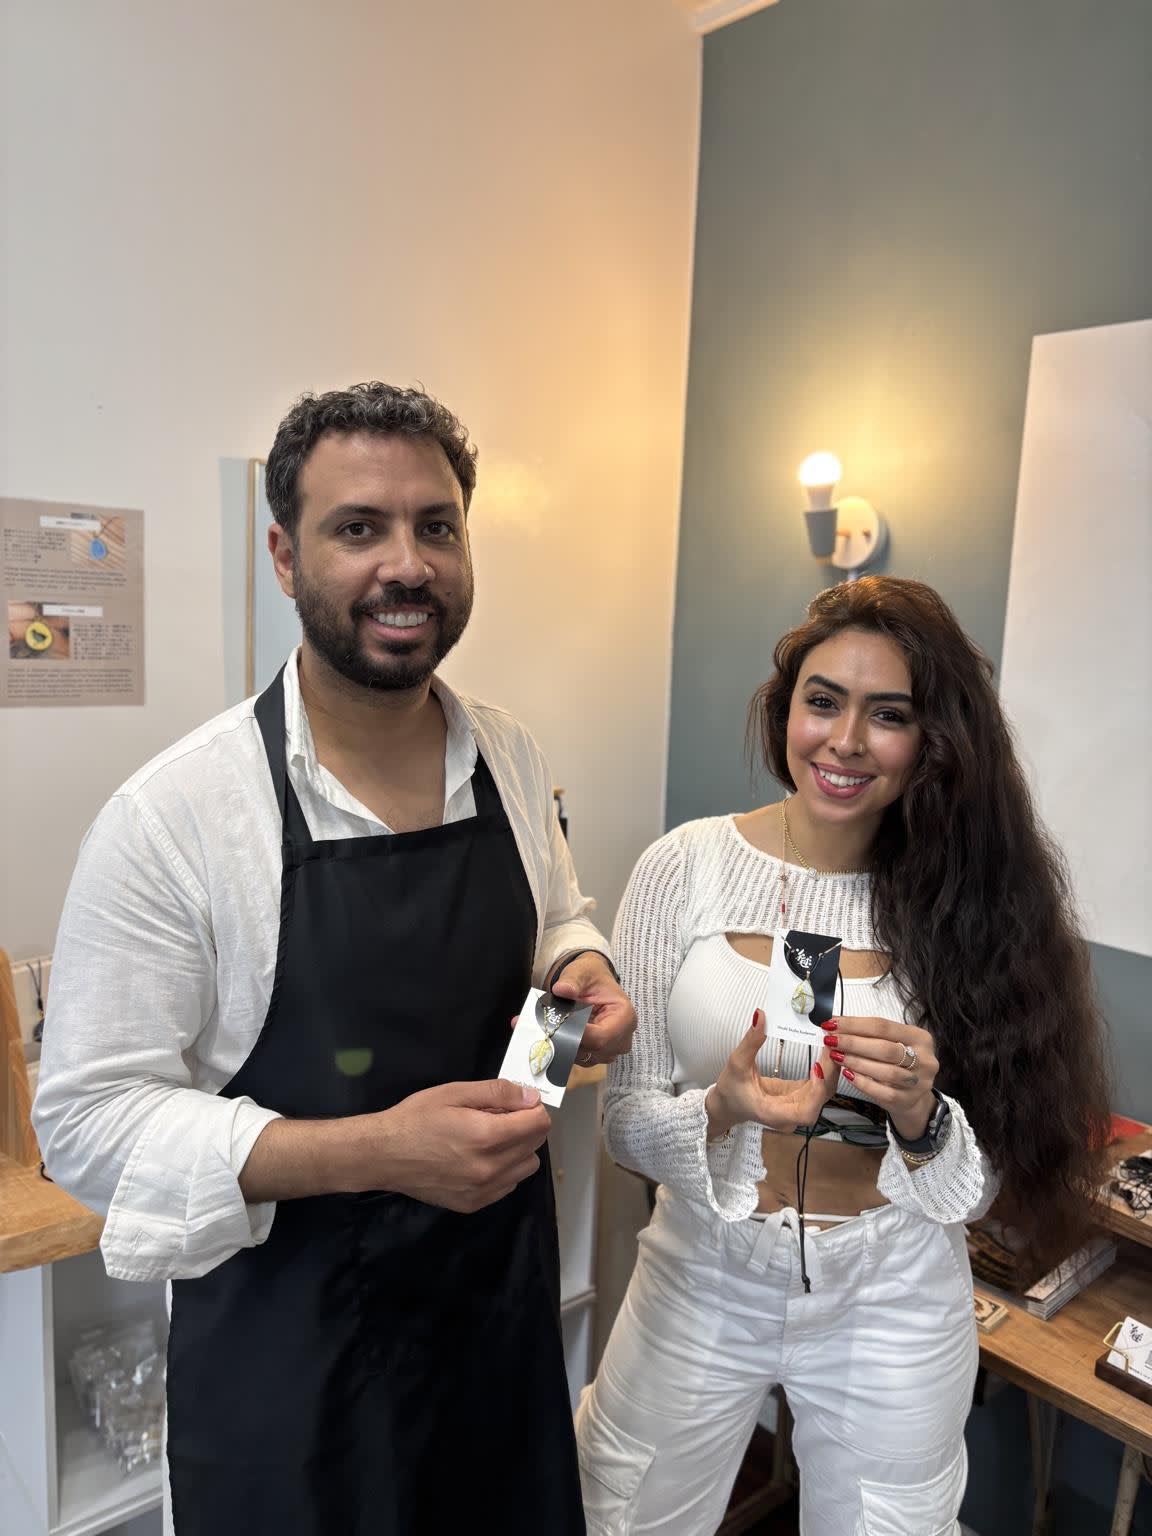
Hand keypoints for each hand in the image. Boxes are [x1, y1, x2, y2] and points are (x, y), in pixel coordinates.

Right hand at [368, 1078, 552, 1211]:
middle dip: (526, 1127)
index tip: (519, 1103)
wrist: (383, 1155)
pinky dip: (503, 1171)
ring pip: (526, 1169)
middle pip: (535, 1147)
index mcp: (487, 1136)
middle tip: (500, 1117)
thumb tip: (531, 1097)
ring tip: (491, 1139)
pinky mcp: (472, 1205)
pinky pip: (507, 1186)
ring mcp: (482, 1191)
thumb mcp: (455, 1093)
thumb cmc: (417, 1118)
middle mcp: (490, 1169)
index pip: (539, 1124)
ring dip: (518, 1151)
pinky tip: (480, 1159)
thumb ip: (497, 1092)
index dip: (533, 1109)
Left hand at [549, 953, 636, 1067]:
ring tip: (554, 1027)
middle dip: (568, 1040)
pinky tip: (560, 1033)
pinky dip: (567, 1048)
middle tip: (547, 1026)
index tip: (555, 1026)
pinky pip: (581, 1059)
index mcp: (625, 1017)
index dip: (576, 1035)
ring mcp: (612, 1049)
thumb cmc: (591, 977)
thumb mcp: (581, 972)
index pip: (601, 1038)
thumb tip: (562, 990)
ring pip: (585, 1057)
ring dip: (566, 1045)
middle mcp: (622, 1038)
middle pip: (592, 1051)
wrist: (594, 983)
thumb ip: (572, 981)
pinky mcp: (599, 1054)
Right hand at [705, 1010, 838, 1137]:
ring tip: (831, 1044)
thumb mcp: (737, 1063)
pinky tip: (825, 1052)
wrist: (728, 1103)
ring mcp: (797, 1107)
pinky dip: (823, 1069)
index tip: (817, 1067)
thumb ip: (751, 1041)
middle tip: (830, 1044)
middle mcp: (790, 1115)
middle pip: (820, 1099)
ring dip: (830, 1069)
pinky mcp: (799, 1097)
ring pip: (823, 1092)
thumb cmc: (731, 1089)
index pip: (805, 1112)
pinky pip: (818, 1086)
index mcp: (773, 1113)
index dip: (816, 1091)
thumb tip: (761, 1016)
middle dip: (829, 1072)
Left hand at [822, 1015, 938, 1139]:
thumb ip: (870, 1034)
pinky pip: (882, 1091)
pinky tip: (847, 1074)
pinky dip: (862, 1082)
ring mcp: (919, 1082)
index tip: (832, 1023)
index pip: (883, 1026)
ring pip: (885, 1071)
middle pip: (885, 1048)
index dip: (855, 1024)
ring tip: (836, 1056)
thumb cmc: (897, 1063)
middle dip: (853, 1043)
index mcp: (920, 1037)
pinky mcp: (908, 1100)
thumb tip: (836, 1023)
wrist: (913, 1096)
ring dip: (856, 1062)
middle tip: (831, 1039)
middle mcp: (925, 1059)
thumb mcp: (892, 1043)